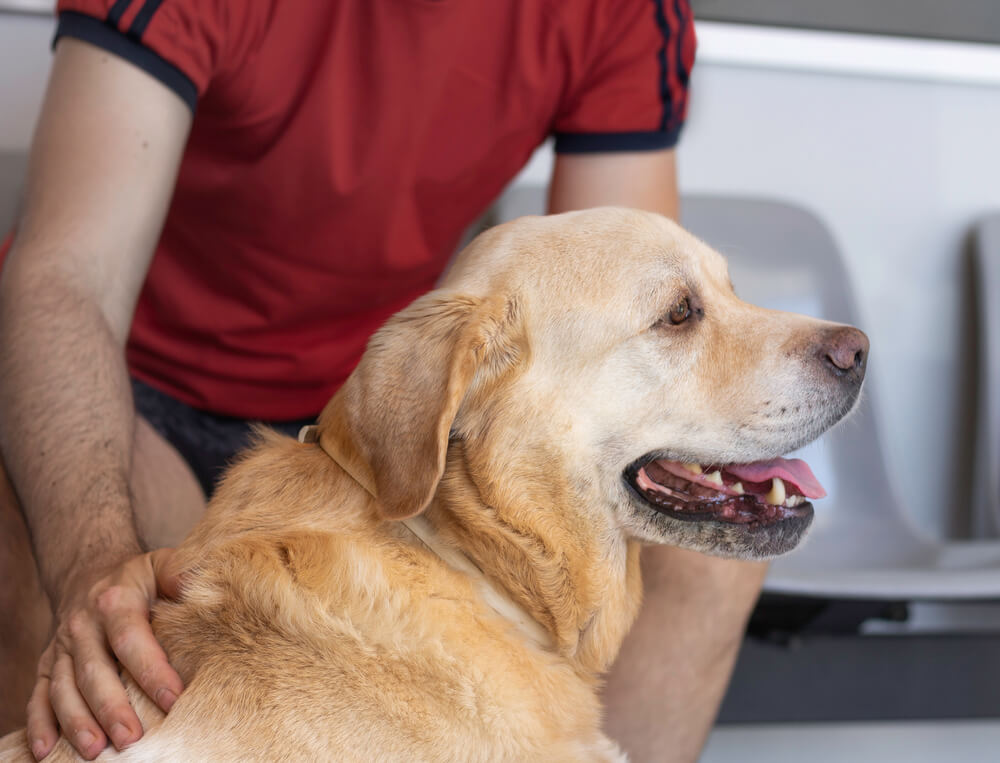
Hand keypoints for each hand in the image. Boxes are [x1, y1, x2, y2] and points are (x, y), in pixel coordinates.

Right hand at [26, 549, 184, 759]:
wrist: (90, 572)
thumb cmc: (138, 578)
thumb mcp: (161, 565)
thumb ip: (181, 573)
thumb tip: (203, 586)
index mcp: (115, 602)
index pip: (131, 639)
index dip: (151, 670)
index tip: (173, 700)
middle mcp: (83, 626)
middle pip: (94, 671)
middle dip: (112, 708)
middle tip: (132, 739)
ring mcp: (62, 648)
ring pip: (64, 689)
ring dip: (77, 722)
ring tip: (95, 751)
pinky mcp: (48, 665)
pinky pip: (38, 696)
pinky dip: (39, 725)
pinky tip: (47, 751)